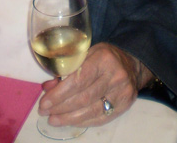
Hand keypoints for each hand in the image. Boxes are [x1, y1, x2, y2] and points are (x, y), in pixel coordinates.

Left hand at [38, 42, 152, 126]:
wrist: (131, 64)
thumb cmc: (104, 57)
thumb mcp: (86, 54)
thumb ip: (67, 69)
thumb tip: (47, 87)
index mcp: (103, 58)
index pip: (78, 80)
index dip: (59, 94)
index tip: (44, 102)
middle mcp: (115, 75)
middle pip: (83, 97)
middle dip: (60, 107)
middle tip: (44, 112)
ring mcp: (122, 92)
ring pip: (91, 111)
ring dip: (68, 118)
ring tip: (53, 119)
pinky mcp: (125, 105)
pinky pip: (100, 118)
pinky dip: (82, 121)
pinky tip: (69, 121)